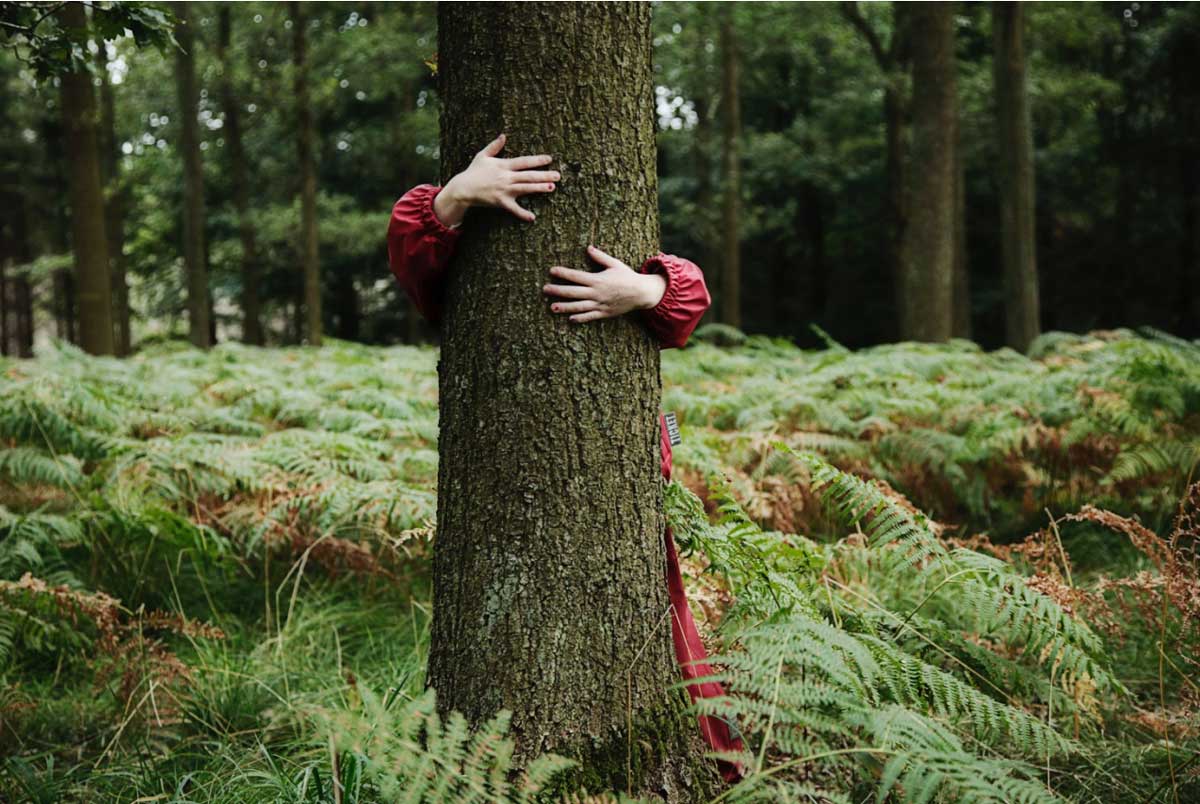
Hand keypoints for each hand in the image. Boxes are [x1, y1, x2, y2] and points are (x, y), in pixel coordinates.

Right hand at [433, 133, 558, 225]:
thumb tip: (503, 135)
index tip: (549, 159)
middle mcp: (506, 177)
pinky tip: (532, 217)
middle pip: (529, 175)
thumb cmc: (474, 172)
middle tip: (558, 175)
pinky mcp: (501, 202)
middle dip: (544, 175)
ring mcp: (504, 190)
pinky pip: (513, 209)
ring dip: (539, 188)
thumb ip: (494, 146)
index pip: (524, 162)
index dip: (537, 160)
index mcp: (503, 165)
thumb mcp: (482, 156)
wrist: (463, 188)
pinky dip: (522, 213)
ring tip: (552, 188)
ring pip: (525, 189)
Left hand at [543, 245, 666, 322]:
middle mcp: (597, 293)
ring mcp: (600, 304)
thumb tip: (588, 248)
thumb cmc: (627, 277)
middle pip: (573, 292)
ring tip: (552, 307)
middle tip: (544, 289)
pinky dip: (580, 318)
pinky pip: (590, 317)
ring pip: (579, 306)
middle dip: (558, 290)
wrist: (641, 293)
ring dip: (565, 307)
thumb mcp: (614, 264)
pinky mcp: (604, 313)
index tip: (552, 270)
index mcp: (598, 279)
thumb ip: (600, 257)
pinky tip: (570, 319)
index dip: (563, 273)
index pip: (576, 276)